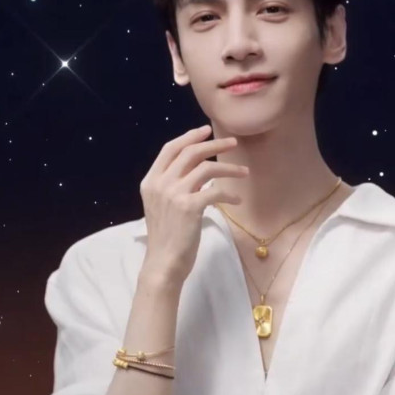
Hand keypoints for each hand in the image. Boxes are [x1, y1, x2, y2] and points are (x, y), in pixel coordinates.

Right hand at [139, 124, 248, 284]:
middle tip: (234, 143)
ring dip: (229, 168)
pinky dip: (230, 194)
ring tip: (244, 172)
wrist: (163, 263)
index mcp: (151, 181)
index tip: (206, 130)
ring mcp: (174, 194)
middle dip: (214, 144)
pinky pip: (216, 191)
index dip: (189, 137)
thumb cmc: (166, 236)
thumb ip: (173, 185)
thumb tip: (197, 169)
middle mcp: (160, 184)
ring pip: (206, 168)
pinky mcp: (189, 207)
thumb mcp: (162, 205)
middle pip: (191, 152)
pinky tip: (237, 201)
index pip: (170, 149)